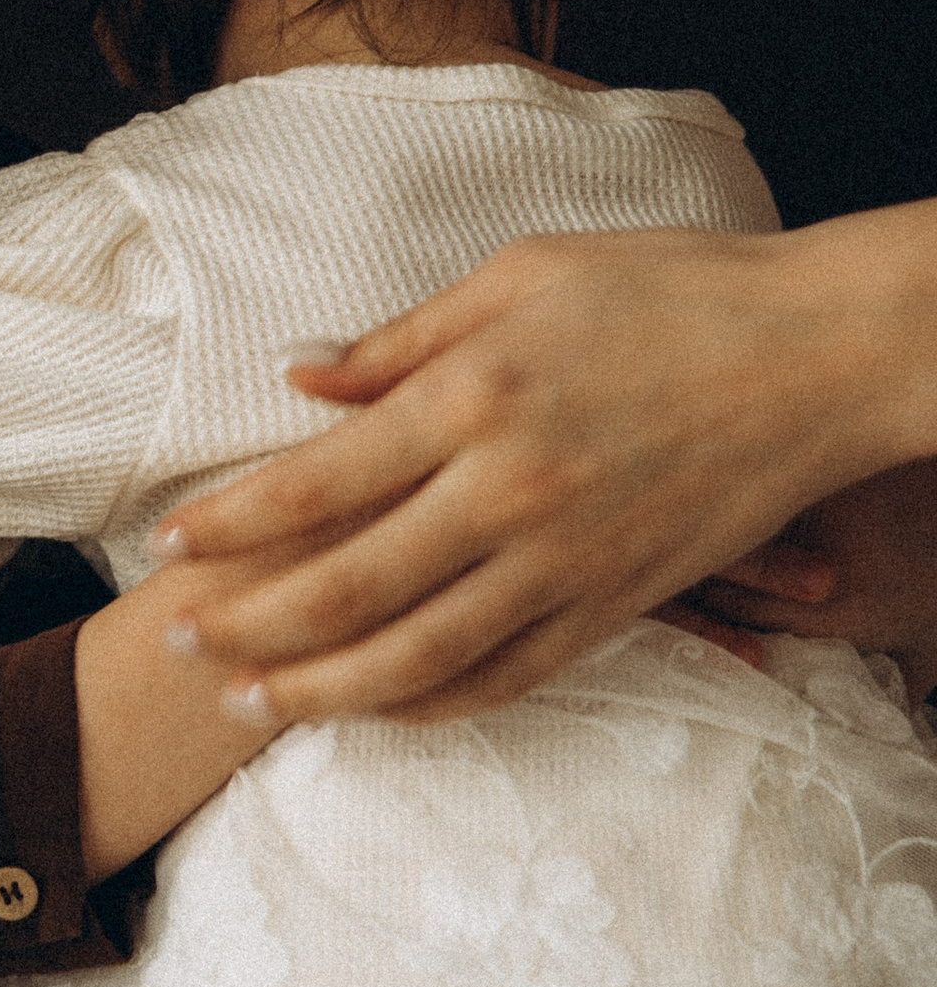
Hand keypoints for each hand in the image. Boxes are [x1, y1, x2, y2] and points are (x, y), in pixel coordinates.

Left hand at [149, 226, 896, 721]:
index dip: (230, 521)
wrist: (821, 353)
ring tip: (248, 707)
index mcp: (477, 398)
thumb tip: (297, 379)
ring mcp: (568, 561)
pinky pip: (508, 679)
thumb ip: (403, 339)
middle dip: (247, 623)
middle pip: (347, 588)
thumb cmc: (669, 288)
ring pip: (418, 658)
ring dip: (320, 692)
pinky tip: (376, 712)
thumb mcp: (524, 274)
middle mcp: (511, 494)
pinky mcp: (618, 605)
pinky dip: (433, 705)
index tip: (165, 542)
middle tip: (175, 644)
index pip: (316, 481)